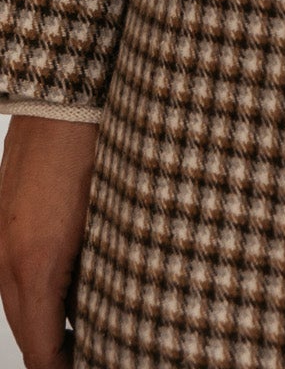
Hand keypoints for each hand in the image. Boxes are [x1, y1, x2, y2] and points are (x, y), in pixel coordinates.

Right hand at [0, 115, 96, 367]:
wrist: (63, 97)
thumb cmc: (95, 148)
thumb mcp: (111, 218)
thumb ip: (107, 272)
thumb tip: (117, 308)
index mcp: (38, 266)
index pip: (43, 354)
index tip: (98, 366)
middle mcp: (8, 261)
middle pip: (29, 338)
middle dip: (59, 356)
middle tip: (98, 356)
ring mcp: (0, 241)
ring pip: (19, 308)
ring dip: (49, 327)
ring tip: (89, 334)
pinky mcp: (3, 223)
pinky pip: (14, 277)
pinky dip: (39, 296)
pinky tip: (74, 290)